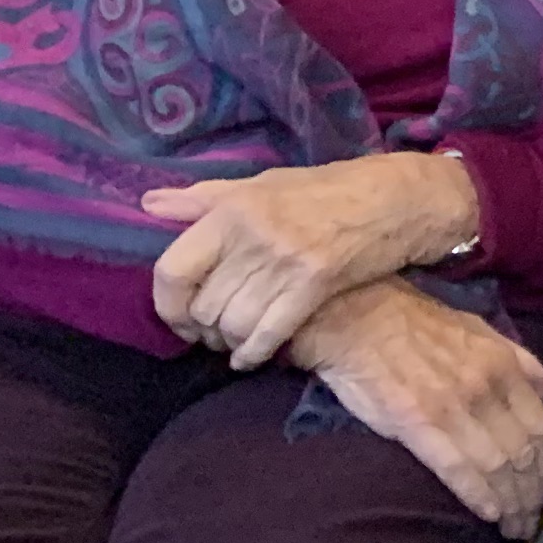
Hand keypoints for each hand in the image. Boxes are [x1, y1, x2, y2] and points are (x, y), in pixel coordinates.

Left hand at [139, 151, 479, 366]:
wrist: (393, 198)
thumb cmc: (324, 190)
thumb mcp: (263, 184)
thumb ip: (205, 199)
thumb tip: (148, 205)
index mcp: (232, 212)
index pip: (172, 270)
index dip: (166, 304)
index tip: (177, 314)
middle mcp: (253, 237)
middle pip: (203, 306)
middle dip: (200, 330)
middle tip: (207, 334)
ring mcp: (286, 262)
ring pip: (234, 325)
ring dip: (227, 343)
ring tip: (232, 343)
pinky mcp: (316, 285)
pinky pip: (270, 334)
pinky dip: (254, 354)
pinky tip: (250, 358)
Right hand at [290, 279, 542, 539]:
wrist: (359, 315)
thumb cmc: (418, 324)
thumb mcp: (482, 331)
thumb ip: (524, 363)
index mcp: (504, 368)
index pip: (541, 427)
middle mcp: (485, 390)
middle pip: (523, 453)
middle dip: (532, 492)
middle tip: (531, 518)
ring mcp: (453, 408)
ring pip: (496, 466)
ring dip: (510, 502)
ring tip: (514, 526)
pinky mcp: (417, 425)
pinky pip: (457, 469)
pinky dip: (478, 495)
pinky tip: (489, 514)